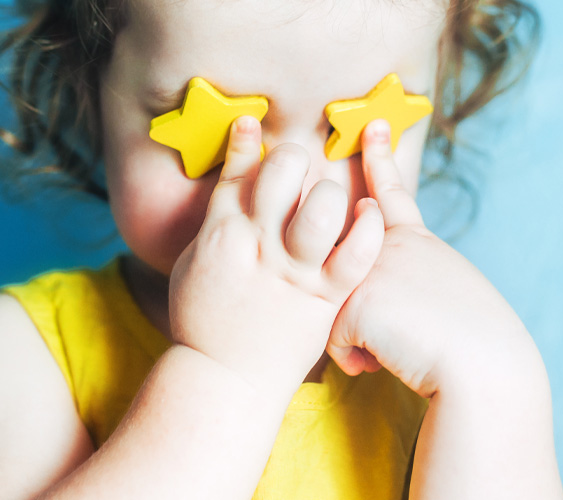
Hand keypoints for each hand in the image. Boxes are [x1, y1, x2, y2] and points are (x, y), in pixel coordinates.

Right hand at [169, 115, 384, 396]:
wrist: (224, 379)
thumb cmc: (205, 321)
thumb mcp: (193, 264)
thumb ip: (215, 223)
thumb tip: (231, 189)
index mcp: (220, 232)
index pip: (237, 169)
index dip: (248, 139)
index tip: (254, 123)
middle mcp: (257, 244)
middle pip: (284, 172)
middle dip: (292, 158)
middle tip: (297, 170)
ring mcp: (293, 270)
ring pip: (322, 205)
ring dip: (329, 189)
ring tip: (329, 197)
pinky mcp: (324, 297)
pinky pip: (356, 253)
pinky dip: (368, 227)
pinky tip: (369, 213)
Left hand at [327, 120, 533, 397]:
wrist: (484, 367)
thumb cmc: (472, 341)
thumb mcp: (445, 290)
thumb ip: (406, 278)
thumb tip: (376, 298)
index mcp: (418, 242)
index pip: (393, 195)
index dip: (380, 160)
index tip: (373, 126)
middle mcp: (389, 246)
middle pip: (346, 266)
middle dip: (359, 305)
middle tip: (397, 323)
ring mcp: (368, 269)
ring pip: (334, 306)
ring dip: (359, 337)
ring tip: (395, 350)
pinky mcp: (353, 301)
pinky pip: (333, 338)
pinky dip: (356, 359)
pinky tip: (383, 362)